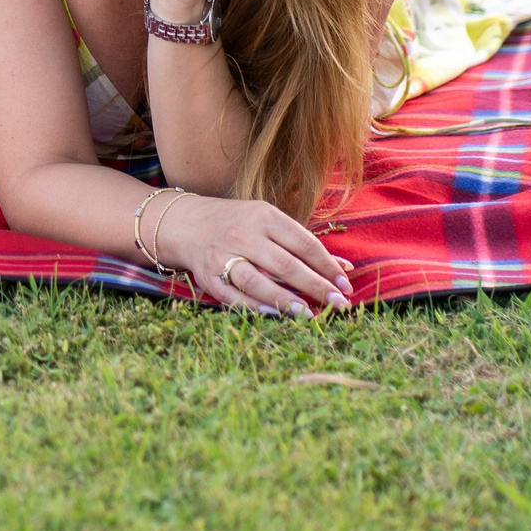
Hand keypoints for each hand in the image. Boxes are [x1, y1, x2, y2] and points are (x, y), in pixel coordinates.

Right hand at [157, 190, 353, 317]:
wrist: (185, 223)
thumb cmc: (237, 223)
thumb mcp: (269, 222)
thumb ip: (303, 243)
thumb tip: (345, 268)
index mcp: (263, 216)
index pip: (303, 243)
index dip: (327, 266)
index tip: (345, 286)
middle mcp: (244, 234)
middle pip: (285, 264)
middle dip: (315, 287)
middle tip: (338, 305)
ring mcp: (223, 254)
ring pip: (258, 281)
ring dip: (285, 300)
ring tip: (309, 315)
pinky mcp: (208, 275)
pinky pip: (233, 296)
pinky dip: (255, 307)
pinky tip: (276, 315)